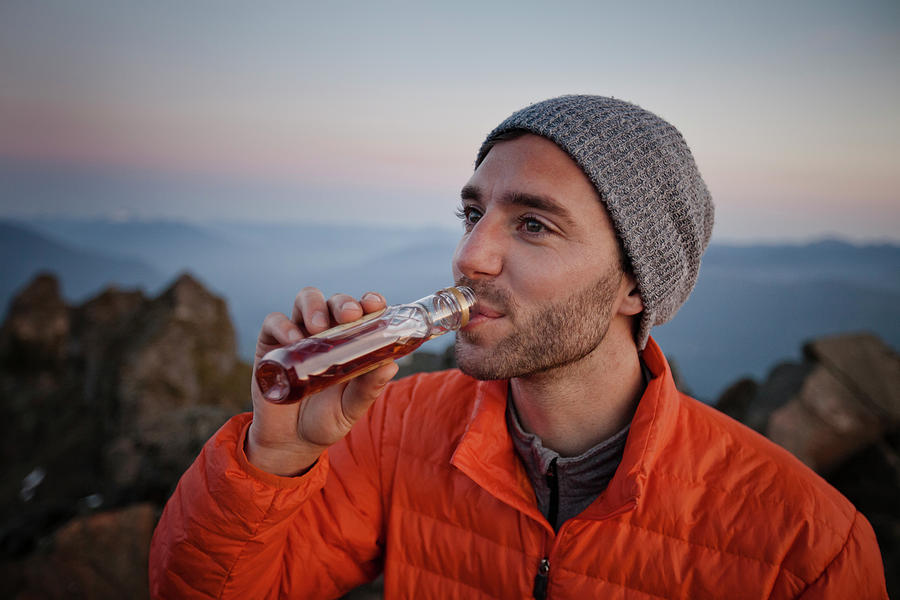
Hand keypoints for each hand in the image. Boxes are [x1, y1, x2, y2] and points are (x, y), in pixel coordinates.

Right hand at [246, 287, 398, 475]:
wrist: (291, 442)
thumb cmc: (326, 421)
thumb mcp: (352, 407)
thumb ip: (369, 388)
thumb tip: (391, 366)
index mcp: (352, 342)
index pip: (363, 312)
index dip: (370, 302)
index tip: (376, 305)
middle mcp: (326, 333)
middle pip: (335, 302)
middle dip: (344, 303)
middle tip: (350, 316)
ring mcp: (298, 335)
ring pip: (306, 300)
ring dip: (315, 306)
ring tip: (319, 327)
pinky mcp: (271, 344)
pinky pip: (274, 321)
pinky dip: (284, 325)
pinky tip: (293, 340)